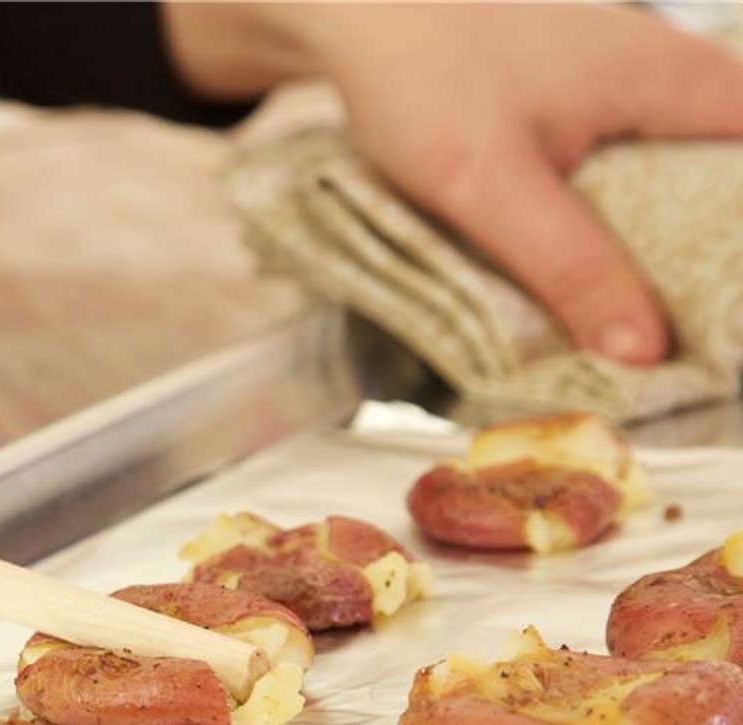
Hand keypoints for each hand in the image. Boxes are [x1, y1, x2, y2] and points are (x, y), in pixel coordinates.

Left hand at [164, 3, 742, 364]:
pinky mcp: (591, 91)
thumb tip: (645, 350)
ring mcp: (634, 74)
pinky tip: (594, 257)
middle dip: (714, 254)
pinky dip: (626, 211)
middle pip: (730, 176)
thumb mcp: (491, 188)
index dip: (742, 251)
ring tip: (643, 313)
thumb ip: (569, 266)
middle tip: (689, 334)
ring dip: (668, 238)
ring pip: (684, 169)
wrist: (362, 11)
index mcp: (677, 81)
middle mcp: (673, 67)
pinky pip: (637, 158)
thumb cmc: (425, 79)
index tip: (725, 318)